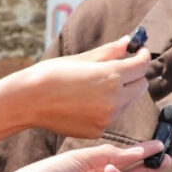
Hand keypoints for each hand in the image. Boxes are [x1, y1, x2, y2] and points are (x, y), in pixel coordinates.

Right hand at [28, 35, 151, 136]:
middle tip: (122, 68)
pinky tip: (87, 101)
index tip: (139, 52)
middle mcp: (113, 99)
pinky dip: (107, 108)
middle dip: (135, 75)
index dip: (143, 56)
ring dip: (122, 92)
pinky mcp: (98, 130)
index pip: (142, 66)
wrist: (29, 101)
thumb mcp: (81, 58)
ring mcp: (106, 118)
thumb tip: (129, 42)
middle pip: (141, 86)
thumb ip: (109, 51)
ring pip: (128, 102)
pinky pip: (112, 116)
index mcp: (110, 76)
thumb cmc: (51, 74)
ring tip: (97, 86)